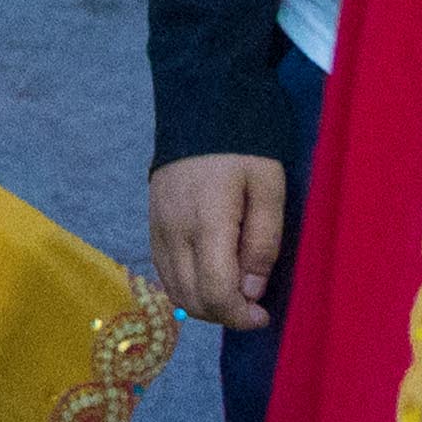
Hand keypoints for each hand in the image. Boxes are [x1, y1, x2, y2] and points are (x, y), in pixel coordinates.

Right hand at [148, 150, 287, 333]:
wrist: (200, 105)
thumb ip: (262, 241)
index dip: (240, 316)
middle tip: (253, 307)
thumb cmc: (244, 145)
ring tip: (234, 293)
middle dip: (225, 316)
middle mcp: (174, 233)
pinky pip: (165, 273)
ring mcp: (158, 229)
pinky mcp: (152, 224)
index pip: (215, 293)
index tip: (262, 316)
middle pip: (192, 299)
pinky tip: (210, 277)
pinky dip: (187, 288)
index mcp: (207, 224)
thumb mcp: (269, 187)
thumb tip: (251, 289)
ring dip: (205, 305)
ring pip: (175, 291)